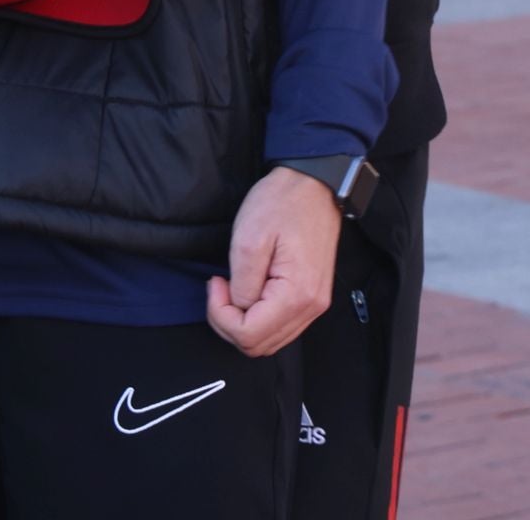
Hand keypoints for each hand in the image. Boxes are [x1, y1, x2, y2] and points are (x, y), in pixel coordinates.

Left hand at [206, 167, 341, 358]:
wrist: (313, 184)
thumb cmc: (282, 203)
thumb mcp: (249, 238)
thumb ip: (242, 283)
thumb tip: (238, 307)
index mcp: (297, 295)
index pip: (249, 335)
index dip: (221, 316)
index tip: (215, 282)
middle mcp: (311, 308)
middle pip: (259, 345)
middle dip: (229, 323)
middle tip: (220, 287)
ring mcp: (314, 304)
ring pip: (270, 340)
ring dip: (243, 323)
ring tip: (233, 286)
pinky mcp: (311, 297)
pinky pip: (281, 326)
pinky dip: (259, 318)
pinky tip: (250, 289)